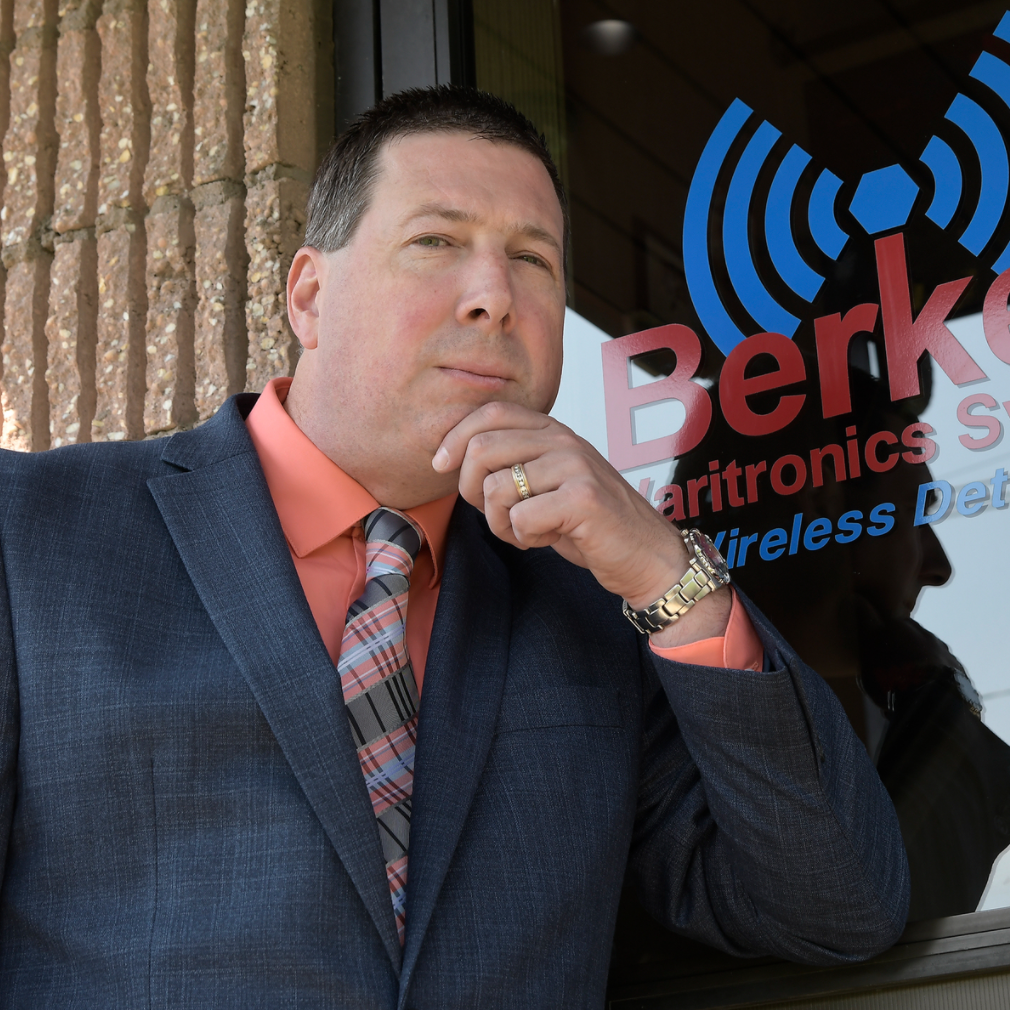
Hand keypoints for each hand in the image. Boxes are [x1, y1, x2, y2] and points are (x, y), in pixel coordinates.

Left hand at [432, 401, 730, 644]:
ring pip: (497, 489)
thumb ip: (511, 463)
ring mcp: (575, 466)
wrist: (643, 554)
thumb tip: (450, 456)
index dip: (455, 436)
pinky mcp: (582, 498)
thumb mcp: (545, 483)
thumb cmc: (587, 523)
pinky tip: (549, 538)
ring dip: (500, 523)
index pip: (490, 412)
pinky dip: (524, 538)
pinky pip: (520, 518)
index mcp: (552, 430)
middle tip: (495, 515)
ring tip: (528, 530)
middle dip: (472, 491)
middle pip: (483, 449)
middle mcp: (564, 440)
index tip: (439, 465)